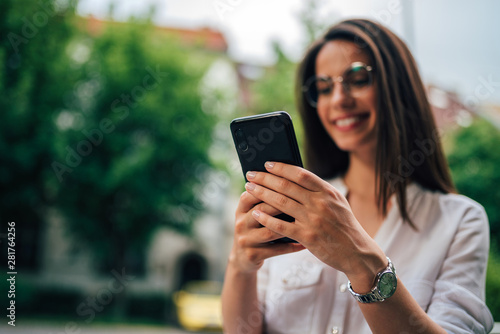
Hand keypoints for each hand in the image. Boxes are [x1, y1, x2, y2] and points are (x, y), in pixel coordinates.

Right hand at [229, 189, 304, 273]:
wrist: (243, 258)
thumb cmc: (256, 229)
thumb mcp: (253, 213)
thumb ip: (265, 199)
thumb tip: (290, 181)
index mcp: (241, 209)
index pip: (251, 193)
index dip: (268, 187)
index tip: (288, 181)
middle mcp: (240, 223)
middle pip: (261, 210)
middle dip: (281, 204)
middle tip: (302, 199)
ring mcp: (245, 240)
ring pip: (269, 231)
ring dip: (288, 226)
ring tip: (305, 222)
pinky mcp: (252, 255)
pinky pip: (276, 250)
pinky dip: (292, 246)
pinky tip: (305, 244)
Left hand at [245, 162, 386, 289]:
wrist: (358, 252)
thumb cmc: (344, 226)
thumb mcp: (337, 202)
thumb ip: (318, 191)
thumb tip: (294, 177)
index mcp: (327, 192)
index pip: (300, 174)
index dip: (281, 167)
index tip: (267, 164)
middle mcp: (320, 203)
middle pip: (286, 186)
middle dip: (264, 178)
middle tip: (250, 174)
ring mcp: (313, 220)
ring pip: (281, 203)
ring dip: (262, 194)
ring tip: (249, 188)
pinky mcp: (307, 237)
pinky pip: (281, 225)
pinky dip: (266, 218)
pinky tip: (255, 212)